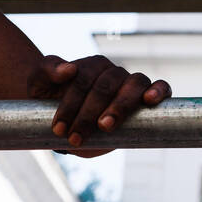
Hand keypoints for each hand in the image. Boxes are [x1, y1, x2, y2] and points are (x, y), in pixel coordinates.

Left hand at [27, 55, 170, 147]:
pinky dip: (160, 91)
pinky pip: (163, 87)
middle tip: (76, 136)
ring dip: (120, 106)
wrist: (71, 119)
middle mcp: (115, 72)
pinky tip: (151, 100)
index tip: (59, 128)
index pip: (84, 79)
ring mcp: (133, 85)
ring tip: (105, 126)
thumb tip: (69, 68)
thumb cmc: (52, 99)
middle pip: (107, 85)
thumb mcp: (39, 83)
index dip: (71, 103)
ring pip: (134, 84)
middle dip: (89, 112)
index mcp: (92, 65)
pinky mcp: (149, 99)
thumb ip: (47, 70)